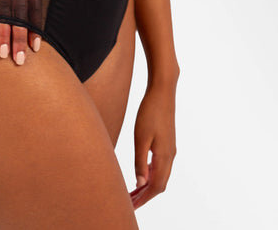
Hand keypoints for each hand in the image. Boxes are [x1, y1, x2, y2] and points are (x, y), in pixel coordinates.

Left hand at [130, 83, 177, 208]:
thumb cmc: (149, 112)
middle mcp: (170, 156)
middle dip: (145, 196)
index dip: (144, 199)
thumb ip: (140, 161)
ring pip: (161, 175)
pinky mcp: (167, 142)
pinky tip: (141, 174)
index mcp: (164, 156)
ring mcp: (170, 149)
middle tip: (129, 203)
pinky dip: (151, 175)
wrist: (162, 92)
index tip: (131, 206)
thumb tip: (140, 184)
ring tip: (133, 193)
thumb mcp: (141, 137)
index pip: (156, 186)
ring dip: (148, 186)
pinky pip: (160, 165)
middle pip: (160, 184)